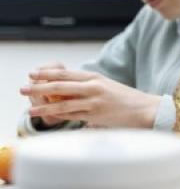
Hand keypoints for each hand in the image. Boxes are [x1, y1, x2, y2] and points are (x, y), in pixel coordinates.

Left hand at [20, 68, 161, 128]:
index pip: (66, 74)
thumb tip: (71, 95)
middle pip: (60, 84)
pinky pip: (70, 114)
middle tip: (25, 85)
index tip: (34, 73)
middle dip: (39, 85)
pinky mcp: (95, 113)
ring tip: (28, 105)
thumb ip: (90, 89)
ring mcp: (94, 100)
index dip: (48, 73)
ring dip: (42, 103)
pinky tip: (43, 115)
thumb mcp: (108, 88)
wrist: (146, 109)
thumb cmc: (128, 101)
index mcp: (96, 77)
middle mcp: (93, 86)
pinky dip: (54, 115)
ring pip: (61, 100)